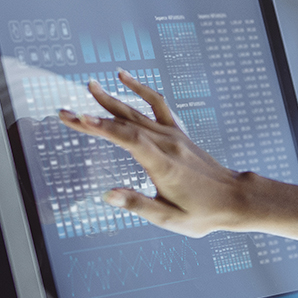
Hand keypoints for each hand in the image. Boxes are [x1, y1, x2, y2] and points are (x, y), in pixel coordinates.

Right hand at [58, 72, 249, 236]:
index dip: (103, 128)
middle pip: (127, 124)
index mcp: (164, 164)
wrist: (234, 199)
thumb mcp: (169, 218)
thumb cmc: (202, 213)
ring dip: (113, 99)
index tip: (79, 118)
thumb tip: (107, 195)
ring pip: (139, 112)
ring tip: (90, 85)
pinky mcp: (179, 134)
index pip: (129, 140)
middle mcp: (169, 144)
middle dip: (93, 116)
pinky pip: (158, 106)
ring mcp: (175, 136)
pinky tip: (127, 80)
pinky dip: (142, 91)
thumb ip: (137, 204)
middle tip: (63, 111)